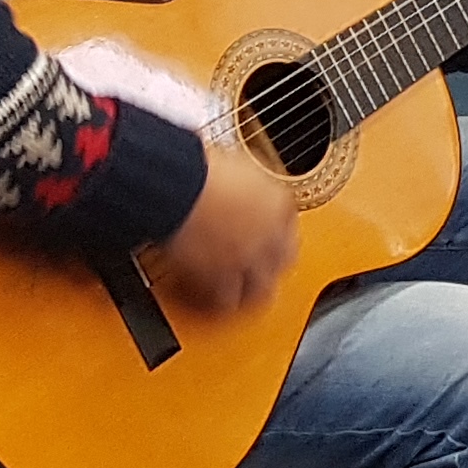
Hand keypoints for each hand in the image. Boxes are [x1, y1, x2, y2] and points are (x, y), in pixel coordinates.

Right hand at [152, 140, 301, 316]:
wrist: (178, 185)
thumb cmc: (198, 167)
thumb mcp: (235, 165)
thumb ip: (244, 181)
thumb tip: (234, 177)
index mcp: (278, 202)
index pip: (289, 225)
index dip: (277, 233)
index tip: (266, 236)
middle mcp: (270, 233)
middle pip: (284, 259)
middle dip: (274, 264)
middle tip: (261, 268)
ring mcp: (249, 258)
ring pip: (261, 287)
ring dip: (252, 290)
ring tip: (240, 292)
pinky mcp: (222, 277)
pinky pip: (227, 300)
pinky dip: (221, 302)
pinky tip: (212, 299)